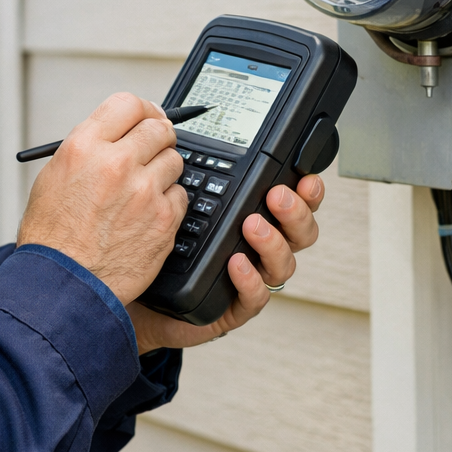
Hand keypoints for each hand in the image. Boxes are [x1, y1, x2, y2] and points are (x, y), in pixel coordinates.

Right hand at [17, 93, 187, 304]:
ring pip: (174, 160)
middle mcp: (116, 163)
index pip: (128, 104)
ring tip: (144, 190)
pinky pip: (180, 196)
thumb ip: (88, 150)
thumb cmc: (53, 236)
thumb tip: (118, 134)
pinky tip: (147, 215)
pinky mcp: (162, 219)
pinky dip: (168, 203)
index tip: (148, 117)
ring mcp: (143, 191)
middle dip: (158, 137)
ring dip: (163, 171)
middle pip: (159, 128)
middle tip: (154, 149)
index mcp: (84, 147)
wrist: (62, 284)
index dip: (143, 109)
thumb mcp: (54, 177)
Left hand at [127, 174, 324, 352]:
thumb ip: (207, 179)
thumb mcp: (187, 205)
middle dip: (296, 213)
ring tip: (252, 225)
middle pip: (301, 234)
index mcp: (255, 219)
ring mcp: (250, 280)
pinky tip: (236, 263)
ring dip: (273, 243)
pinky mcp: (234, 308)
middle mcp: (259, 250)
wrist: (141, 294)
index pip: (296, 205)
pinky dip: (250, 280)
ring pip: (283, 266)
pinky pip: (255, 298)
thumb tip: (209, 143)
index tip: (306, 179)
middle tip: (277, 196)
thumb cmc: (166, 246)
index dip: (309, 193)